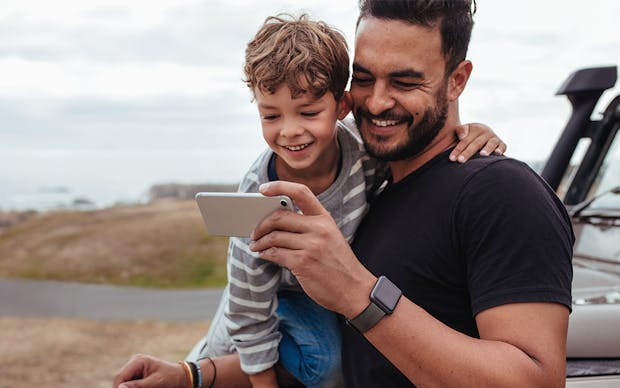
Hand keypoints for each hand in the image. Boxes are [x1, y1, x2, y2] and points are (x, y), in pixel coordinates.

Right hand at [112, 354, 185, 387]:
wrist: (181, 377)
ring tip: (145, 387)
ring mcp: (135, 367)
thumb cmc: (170, 379)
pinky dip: (132, 387)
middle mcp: (134, 362)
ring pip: (124, 383)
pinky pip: (129, 383)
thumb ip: (137, 386)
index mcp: (138, 361)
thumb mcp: (155, 383)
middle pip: (120, 379)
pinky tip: (144, 387)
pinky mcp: (137, 374)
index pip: (120, 376)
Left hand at [249, 181, 375, 317]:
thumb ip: (309, 226)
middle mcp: (318, 228)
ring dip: (259, 242)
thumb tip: (277, 221)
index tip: (263, 189)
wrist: (354, 290)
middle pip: (279, 217)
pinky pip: (275, 254)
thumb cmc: (338, 264)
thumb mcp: (330, 237)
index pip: (301, 192)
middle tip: (254, 232)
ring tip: (255, 245)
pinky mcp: (302, 263)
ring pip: (274, 237)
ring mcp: (311, 245)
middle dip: (261, 224)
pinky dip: (265, 254)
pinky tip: (263, 255)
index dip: (279, 186)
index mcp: (325, 218)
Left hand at [450, 123, 506, 162]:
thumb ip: (460, 130)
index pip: (465, 140)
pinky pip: (503, 146)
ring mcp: (494, 138)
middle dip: (468, 152)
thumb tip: (462, 136)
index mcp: (475, 128)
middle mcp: (486, 132)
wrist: (482, 133)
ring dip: (487, 149)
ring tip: (482, 155)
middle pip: (476, 143)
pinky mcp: (501, 144)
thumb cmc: (468, 135)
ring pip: (491, 144)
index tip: (452, 158)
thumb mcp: (463, 130)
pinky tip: (497, 153)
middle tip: (460, 160)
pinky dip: (501, 149)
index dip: (458, 149)